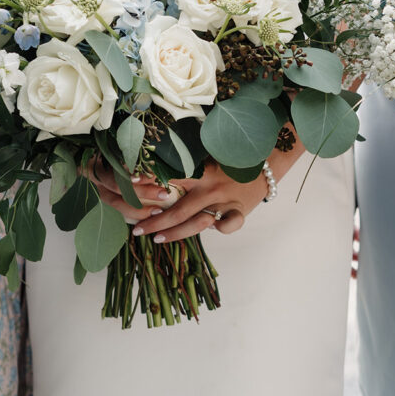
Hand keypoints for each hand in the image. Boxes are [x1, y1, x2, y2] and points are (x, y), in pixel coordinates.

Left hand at [126, 162, 271, 243]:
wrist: (265, 162)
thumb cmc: (231, 159)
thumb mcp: (207, 156)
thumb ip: (186, 164)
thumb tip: (153, 170)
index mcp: (199, 171)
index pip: (167, 180)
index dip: (147, 187)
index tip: (129, 193)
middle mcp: (209, 187)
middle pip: (177, 209)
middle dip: (154, 222)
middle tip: (137, 230)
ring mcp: (224, 201)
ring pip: (195, 223)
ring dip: (174, 233)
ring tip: (156, 238)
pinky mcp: (239, 211)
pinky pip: (228, 226)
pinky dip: (220, 230)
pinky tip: (211, 231)